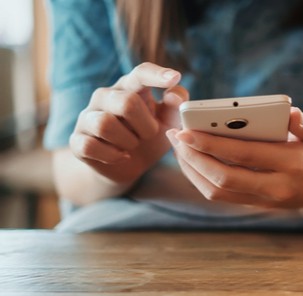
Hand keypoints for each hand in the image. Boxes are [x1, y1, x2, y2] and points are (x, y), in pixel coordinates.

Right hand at [70, 62, 188, 185]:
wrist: (128, 166)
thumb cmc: (149, 137)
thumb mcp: (168, 122)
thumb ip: (176, 106)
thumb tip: (174, 95)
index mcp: (130, 87)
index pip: (140, 73)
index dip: (157, 75)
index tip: (175, 77)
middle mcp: (105, 96)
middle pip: (126, 102)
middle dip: (146, 125)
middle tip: (150, 135)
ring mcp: (88, 117)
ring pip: (105, 124)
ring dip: (129, 141)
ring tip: (134, 145)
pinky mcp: (77, 140)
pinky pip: (90, 146)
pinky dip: (112, 155)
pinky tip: (122, 157)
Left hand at [166, 108, 302, 209]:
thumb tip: (290, 112)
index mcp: (291, 164)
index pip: (244, 155)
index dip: (211, 144)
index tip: (187, 131)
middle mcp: (275, 186)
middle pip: (224, 177)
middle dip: (194, 158)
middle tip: (175, 137)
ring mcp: (263, 200)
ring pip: (217, 191)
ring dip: (192, 169)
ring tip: (178, 147)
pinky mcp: (253, 205)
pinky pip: (220, 196)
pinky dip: (200, 179)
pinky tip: (190, 161)